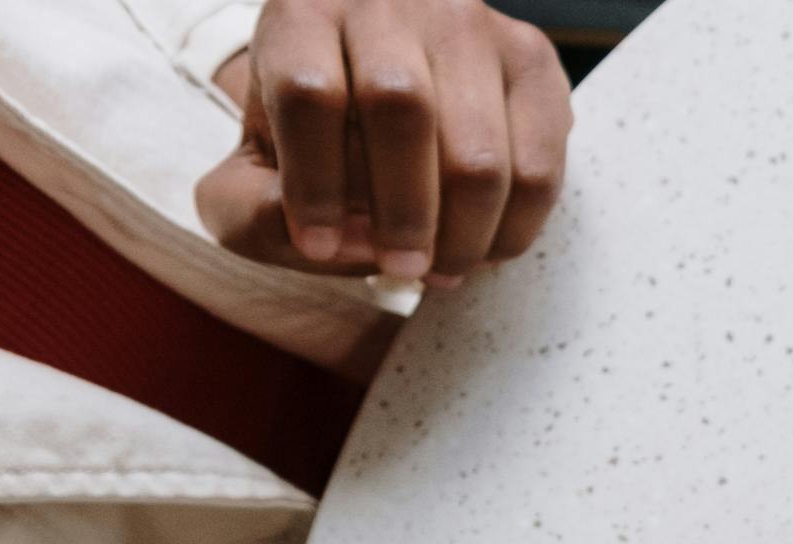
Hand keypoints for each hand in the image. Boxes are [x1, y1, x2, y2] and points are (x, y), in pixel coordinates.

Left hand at [197, 0, 572, 284]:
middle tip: (401, 266)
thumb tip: (340, 242)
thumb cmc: (315, 135)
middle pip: (403, 110)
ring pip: (480, 151)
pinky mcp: (531, 59)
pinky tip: (484, 244)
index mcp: (304, 15)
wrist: (380, 73)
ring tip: (443, 267)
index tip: (318, 245)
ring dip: (464, 234)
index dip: (315, 185)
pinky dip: (514, 227)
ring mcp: (470, 25)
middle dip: (404, 215)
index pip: (310, 93)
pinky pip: (539, 166)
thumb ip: (253, 211)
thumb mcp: (254, 169)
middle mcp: (388, 1)